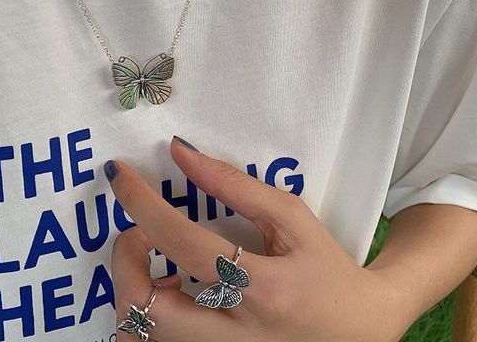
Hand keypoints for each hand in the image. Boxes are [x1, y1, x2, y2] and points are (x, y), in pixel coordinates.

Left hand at [105, 136, 392, 341]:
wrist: (357, 333)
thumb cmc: (326, 270)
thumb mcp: (292, 218)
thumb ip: (237, 185)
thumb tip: (181, 153)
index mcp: (266, 290)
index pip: (185, 245)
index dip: (143, 204)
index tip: (119, 174)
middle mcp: (238, 338)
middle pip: (148, 309)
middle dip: (124, 262)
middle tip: (138, 235)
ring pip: (142, 338)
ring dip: (132, 292)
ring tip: (158, 266)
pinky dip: (146, 320)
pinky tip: (171, 297)